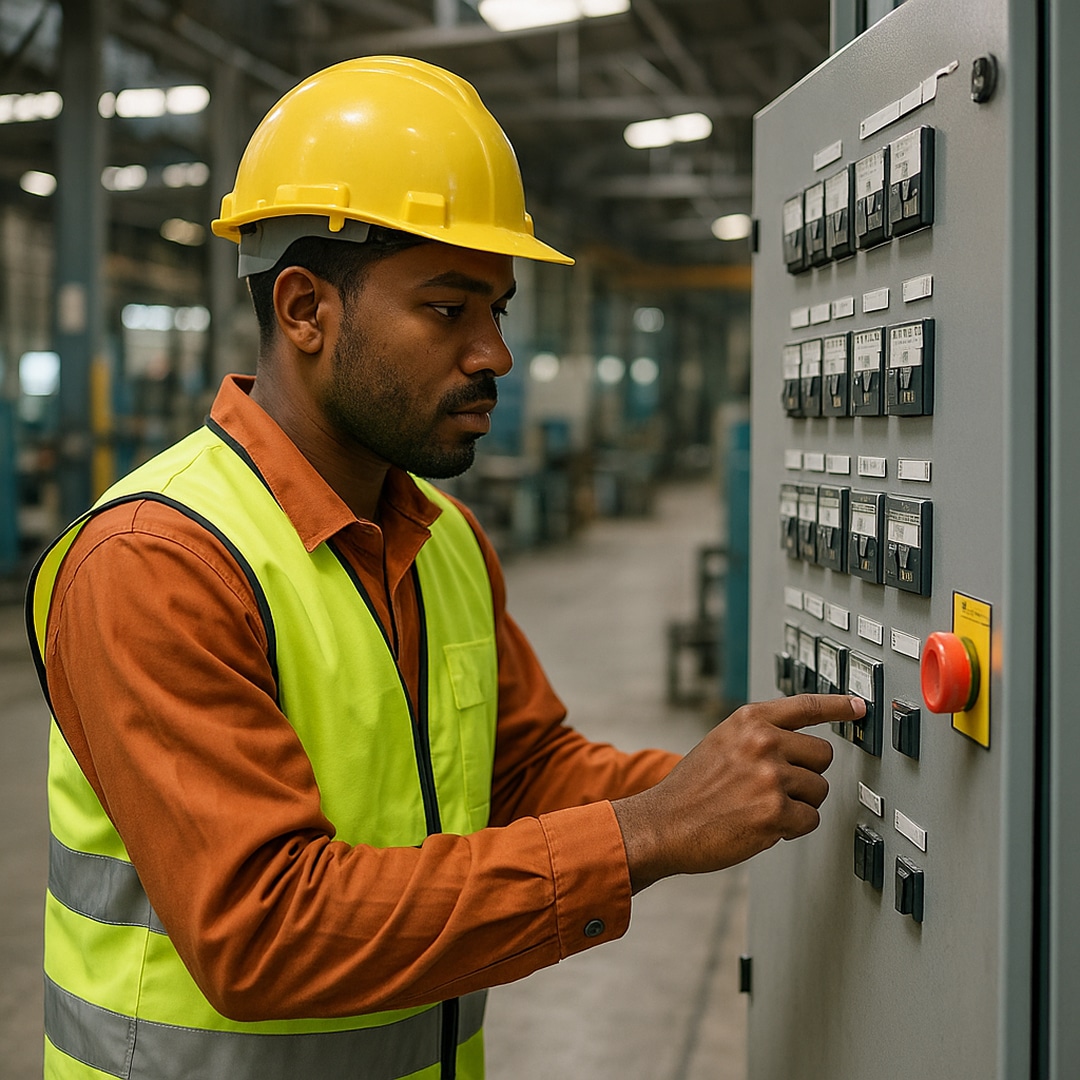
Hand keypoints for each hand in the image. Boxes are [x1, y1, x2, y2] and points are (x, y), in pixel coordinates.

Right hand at [612, 694, 864, 892]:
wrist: (664, 823)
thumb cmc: (691, 789)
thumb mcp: (722, 742)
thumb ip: (757, 735)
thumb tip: (797, 743)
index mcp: (749, 720)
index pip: (805, 706)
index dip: (838, 706)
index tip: (859, 707)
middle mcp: (763, 742)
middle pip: (822, 755)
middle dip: (806, 774)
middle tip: (775, 788)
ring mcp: (770, 776)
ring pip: (818, 790)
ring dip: (798, 804)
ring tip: (760, 807)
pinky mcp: (776, 812)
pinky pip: (810, 819)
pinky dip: (792, 828)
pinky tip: (763, 825)